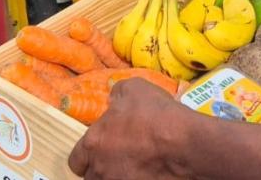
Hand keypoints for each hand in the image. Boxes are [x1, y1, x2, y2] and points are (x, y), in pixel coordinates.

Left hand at [68, 79, 195, 178]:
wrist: (184, 143)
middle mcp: (101, 169)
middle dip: (100, 169)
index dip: (86, 155)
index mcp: (93, 143)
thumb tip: (113, 100)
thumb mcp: (133, 89)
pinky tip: (146, 173)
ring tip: (131, 168)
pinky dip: (135, 179)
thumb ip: (117, 94)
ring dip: (115, 177)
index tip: (98, 150)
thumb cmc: (155, 114)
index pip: (76, 160)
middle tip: (116, 159)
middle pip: (91, 177)